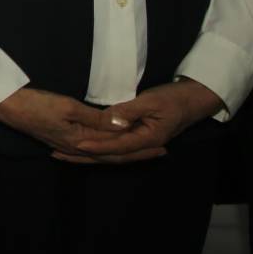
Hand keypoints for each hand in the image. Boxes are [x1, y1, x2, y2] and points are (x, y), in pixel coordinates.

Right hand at [0, 87, 148, 160]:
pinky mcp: (61, 141)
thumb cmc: (37, 105)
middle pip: (112, 155)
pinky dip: (101, 154)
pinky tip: (100, 154)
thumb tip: (124, 127)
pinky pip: (89, 152)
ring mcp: (67, 146)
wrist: (7, 107)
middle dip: (137, 154)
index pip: (118, 148)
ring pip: (101, 155)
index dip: (140, 147)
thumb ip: (97, 118)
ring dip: (121, 154)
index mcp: (81, 142)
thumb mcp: (69, 107)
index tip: (162, 145)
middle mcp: (77, 149)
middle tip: (161, 152)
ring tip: (140, 153)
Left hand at [50, 81, 223, 164]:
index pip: (116, 146)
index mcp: (148, 139)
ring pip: (111, 152)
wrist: (194, 99)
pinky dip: (98, 147)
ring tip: (64, 154)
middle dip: (84, 156)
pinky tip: (84, 148)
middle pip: (110, 155)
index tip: (76, 145)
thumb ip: (129, 111)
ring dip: (88, 154)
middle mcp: (142, 145)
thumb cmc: (174, 98)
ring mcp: (140, 142)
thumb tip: (109, 121)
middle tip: (58, 154)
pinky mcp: (137, 136)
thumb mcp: (151, 101)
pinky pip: (115, 145)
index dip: (96, 146)